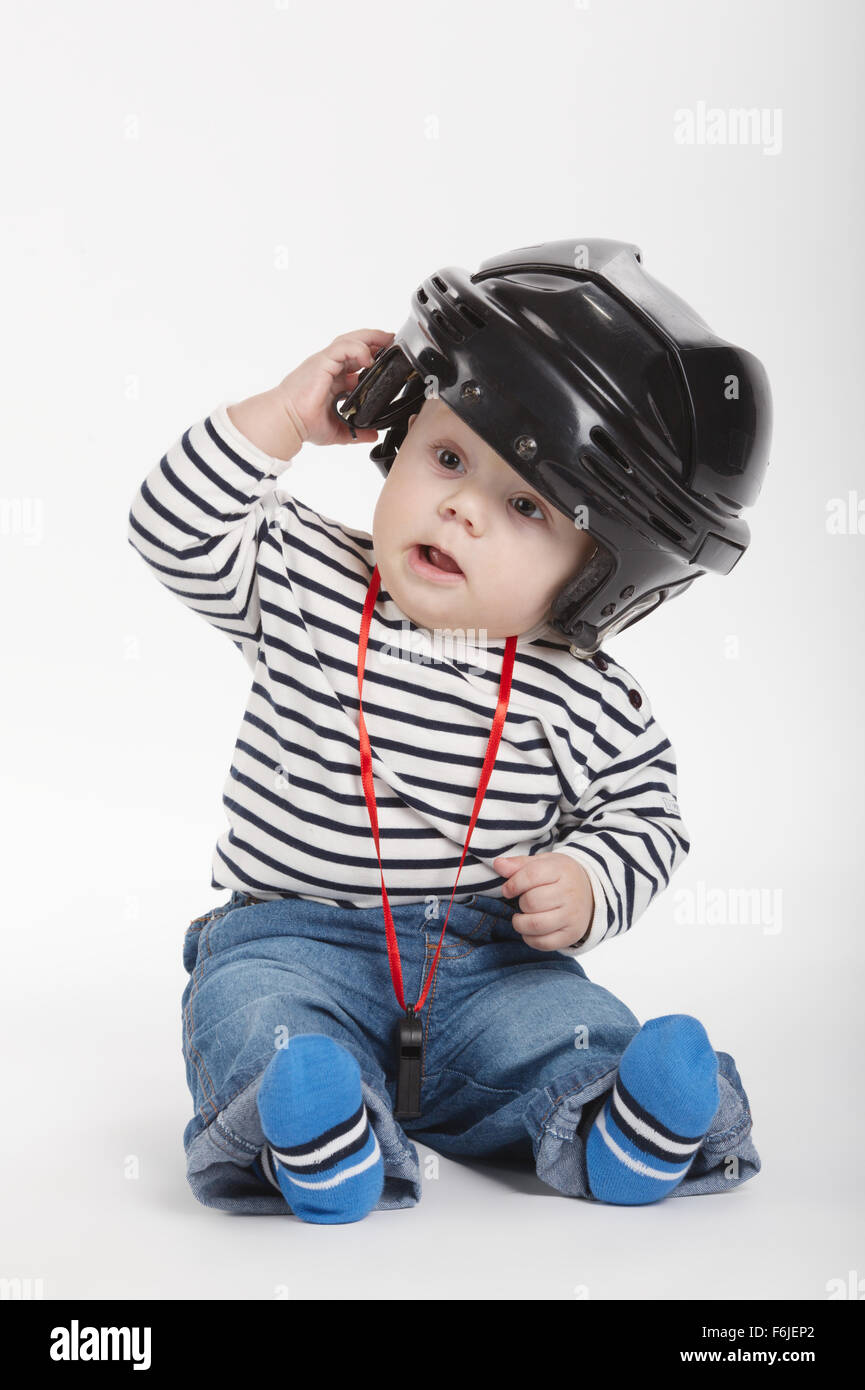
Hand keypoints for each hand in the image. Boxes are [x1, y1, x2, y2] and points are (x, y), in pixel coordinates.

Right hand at [274, 328, 394, 447]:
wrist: (287, 422)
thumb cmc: (303, 422)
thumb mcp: (338, 430)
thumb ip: (356, 431)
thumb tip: (372, 435)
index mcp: (332, 379)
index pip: (355, 360)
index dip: (373, 356)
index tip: (389, 359)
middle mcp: (329, 367)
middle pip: (354, 344)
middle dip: (375, 340)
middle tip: (393, 341)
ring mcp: (325, 362)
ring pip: (350, 340)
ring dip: (370, 338)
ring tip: (387, 341)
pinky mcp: (322, 362)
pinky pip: (343, 347)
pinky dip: (359, 349)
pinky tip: (369, 359)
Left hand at [492, 852, 592, 950]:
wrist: (590, 893)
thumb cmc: (560, 876)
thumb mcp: (542, 863)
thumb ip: (519, 864)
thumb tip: (498, 864)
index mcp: (562, 870)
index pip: (531, 876)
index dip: (513, 884)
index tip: (508, 890)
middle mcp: (570, 893)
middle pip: (532, 902)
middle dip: (520, 903)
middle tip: (524, 902)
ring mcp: (573, 916)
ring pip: (536, 924)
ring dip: (520, 923)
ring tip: (521, 918)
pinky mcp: (572, 934)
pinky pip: (544, 943)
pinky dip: (530, 938)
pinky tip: (530, 930)